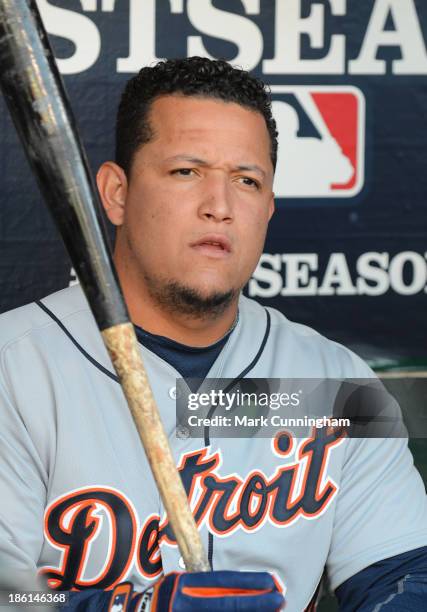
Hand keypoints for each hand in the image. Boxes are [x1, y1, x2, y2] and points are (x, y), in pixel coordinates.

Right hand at [150, 570, 283, 610]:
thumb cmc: (165, 598)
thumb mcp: (181, 584)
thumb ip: (205, 586)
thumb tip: (240, 589)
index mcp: (186, 586)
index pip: (223, 583)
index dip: (248, 583)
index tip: (270, 582)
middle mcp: (188, 604)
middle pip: (229, 605)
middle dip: (257, 603)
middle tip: (280, 598)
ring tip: (272, 610)